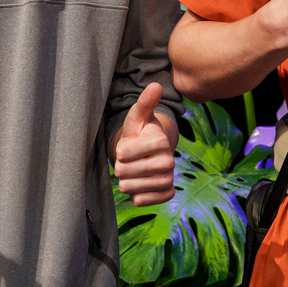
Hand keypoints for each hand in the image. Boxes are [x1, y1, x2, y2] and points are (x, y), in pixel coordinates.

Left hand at [113, 82, 176, 206]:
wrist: (151, 153)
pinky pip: (140, 200)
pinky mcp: (167, 194)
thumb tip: (156, 85)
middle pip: (123, 172)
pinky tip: (141, 183)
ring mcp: (168, 179)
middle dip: (120, 166)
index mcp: (160, 141)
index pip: (121, 153)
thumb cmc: (140, 133)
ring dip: (127, 180)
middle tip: (130, 159)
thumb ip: (144, 102)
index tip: (128, 145)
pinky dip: (135, 194)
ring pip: (129, 187)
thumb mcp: (137, 116)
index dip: (119, 150)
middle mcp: (168, 161)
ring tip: (135, 170)